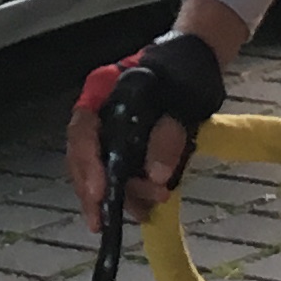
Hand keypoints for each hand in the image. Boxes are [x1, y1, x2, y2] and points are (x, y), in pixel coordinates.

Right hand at [65, 29, 224, 235]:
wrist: (198, 60)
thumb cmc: (186, 73)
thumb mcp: (182, 100)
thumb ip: (168, 136)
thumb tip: (155, 176)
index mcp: (102, 92)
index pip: (82, 130)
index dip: (86, 163)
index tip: (98, 192)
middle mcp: (98, 114)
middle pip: (83, 156)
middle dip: (93, 191)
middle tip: (101, 221)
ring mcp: (110, 131)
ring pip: (98, 169)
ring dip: (117, 195)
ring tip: (142, 213)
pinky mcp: (125, 146)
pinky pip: (117, 173)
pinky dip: (128, 193)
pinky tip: (143, 209)